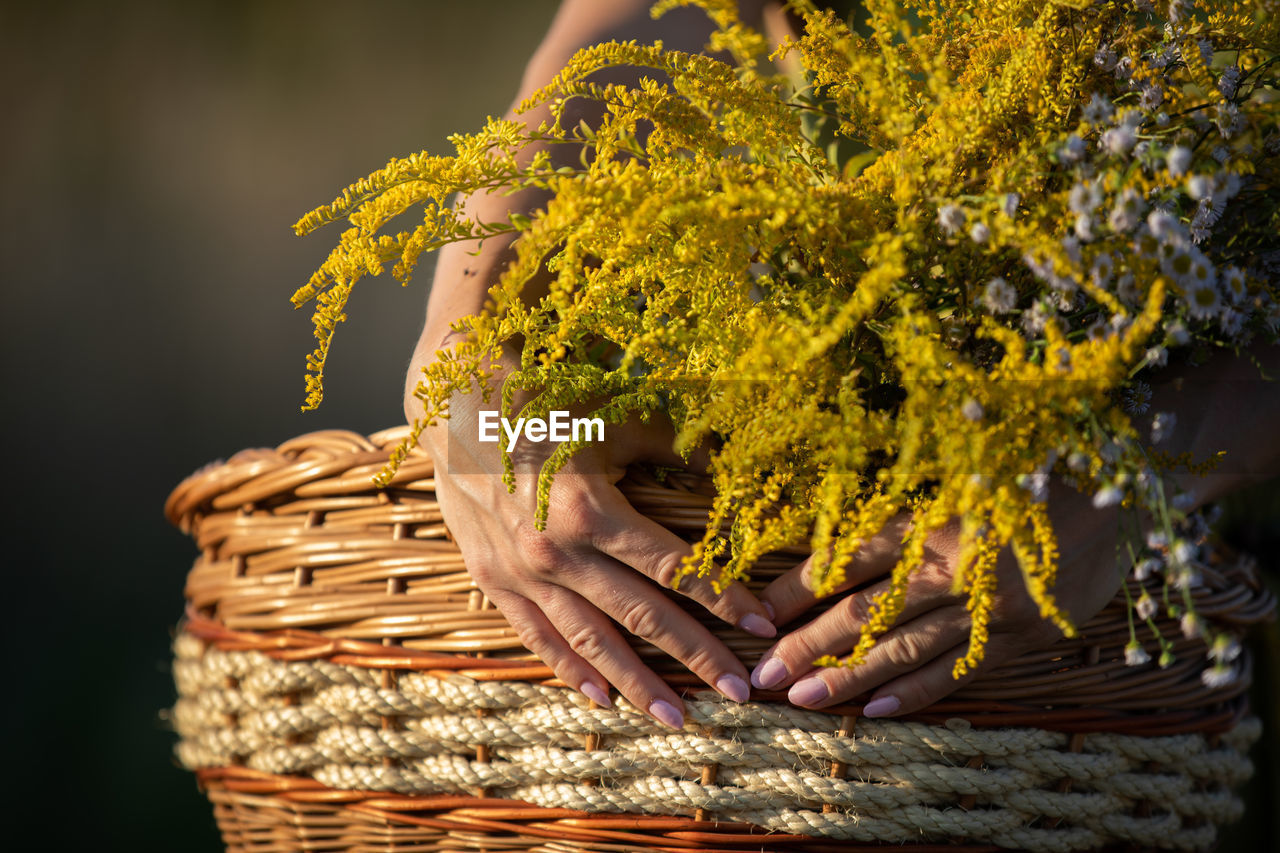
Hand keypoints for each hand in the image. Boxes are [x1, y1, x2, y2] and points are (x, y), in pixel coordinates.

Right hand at [418, 353, 775, 729]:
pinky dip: (570, 669)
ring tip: (678, 717)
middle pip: (641, 615)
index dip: (723, 600)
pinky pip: (537, 635)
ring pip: (590, 640)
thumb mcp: (620, 416)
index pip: (674, 569)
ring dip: (637, 682)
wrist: (457, 403)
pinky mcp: (492, 579)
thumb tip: (736, 465)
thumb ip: (680, 448)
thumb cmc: (549, 401)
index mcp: (592, 509)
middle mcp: (556, 552)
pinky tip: (601, 699)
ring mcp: (521, 572)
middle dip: (696, 656)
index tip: (761, 627)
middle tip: (739, 691)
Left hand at [750, 478, 1120, 715]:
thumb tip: (832, 546)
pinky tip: (874, 710)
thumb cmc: (1027, 472)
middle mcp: (953, 565)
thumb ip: (903, 512)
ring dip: (848, 676)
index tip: (755, 612)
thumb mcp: (958, 475)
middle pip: (864, 611)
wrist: (1118, 490)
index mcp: (931, 518)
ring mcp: (988, 606)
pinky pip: (958, 671)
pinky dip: (915, 692)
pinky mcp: (1021, 635)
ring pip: (905, 649)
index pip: (847, 559)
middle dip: (806, 643)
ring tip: (801, 698)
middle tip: (761, 674)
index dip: (796, 588)